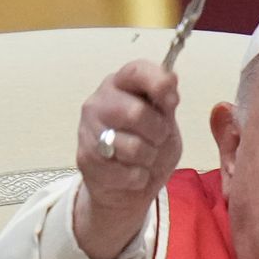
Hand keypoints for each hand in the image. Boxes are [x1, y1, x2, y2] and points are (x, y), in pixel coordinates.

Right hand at [70, 60, 179, 258]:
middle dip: (158, 131)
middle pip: (135, 113)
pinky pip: (129, 173)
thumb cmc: (146, 144)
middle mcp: (98, 103)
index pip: (135, 71)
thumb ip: (166, 100)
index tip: (172, 101)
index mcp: (119, 85)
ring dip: (149, 158)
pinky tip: (131, 173)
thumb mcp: (163, 120)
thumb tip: (170, 79)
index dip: (157, 82)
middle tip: (159, 138)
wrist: (124, 187)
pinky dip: (140, 178)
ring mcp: (88, 131)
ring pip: (133, 147)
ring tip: (144, 158)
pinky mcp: (86, 161)